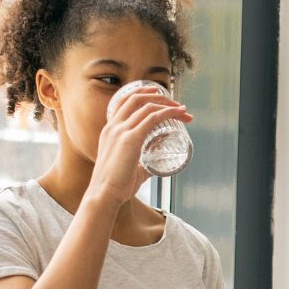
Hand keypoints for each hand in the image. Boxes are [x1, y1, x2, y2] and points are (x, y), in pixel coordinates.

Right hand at [88, 86, 190, 204]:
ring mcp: (121, 131)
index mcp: (109, 131)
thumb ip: (140, 166)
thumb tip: (153, 168)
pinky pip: (153, 118)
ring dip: (169, 105)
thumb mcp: (128, 169)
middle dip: (159, 97)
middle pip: (137, 99)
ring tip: (183, 111)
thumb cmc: (115, 186)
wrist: (104, 194)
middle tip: (176, 104)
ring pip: (148, 107)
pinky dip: (168, 113)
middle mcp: (113, 127)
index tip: (158, 94)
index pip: (124, 102)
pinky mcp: (131, 139)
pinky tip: (179, 114)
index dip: (142, 93)